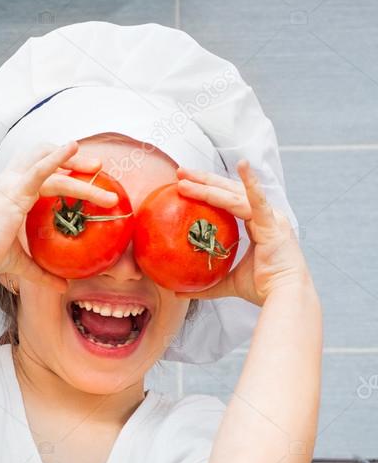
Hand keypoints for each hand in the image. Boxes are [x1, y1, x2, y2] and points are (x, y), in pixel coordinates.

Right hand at [0, 142, 118, 292]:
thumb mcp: (20, 263)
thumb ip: (43, 272)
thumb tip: (63, 286)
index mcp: (10, 192)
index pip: (38, 170)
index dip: (60, 166)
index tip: (84, 173)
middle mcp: (10, 182)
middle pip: (44, 155)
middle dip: (72, 158)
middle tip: (98, 168)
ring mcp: (11, 183)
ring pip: (51, 166)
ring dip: (78, 164)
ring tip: (100, 169)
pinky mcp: (15, 191)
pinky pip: (40, 169)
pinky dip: (58, 156)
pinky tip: (74, 146)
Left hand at [176, 160, 312, 304]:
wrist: (283, 297)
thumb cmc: (263, 289)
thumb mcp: (228, 283)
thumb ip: (206, 284)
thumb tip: (179, 293)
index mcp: (258, 225)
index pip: (228, 201)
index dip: (208, 191)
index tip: (185, 184)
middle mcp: (265, 216)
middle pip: (229, 191)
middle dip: (204, 180)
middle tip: (180, 172)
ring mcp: (270, 218)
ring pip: (234, 195)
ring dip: (208, 185)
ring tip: (186, 177)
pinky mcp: (273, 224)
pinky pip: (257, 201)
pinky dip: (250, 183)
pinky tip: (242, 165)